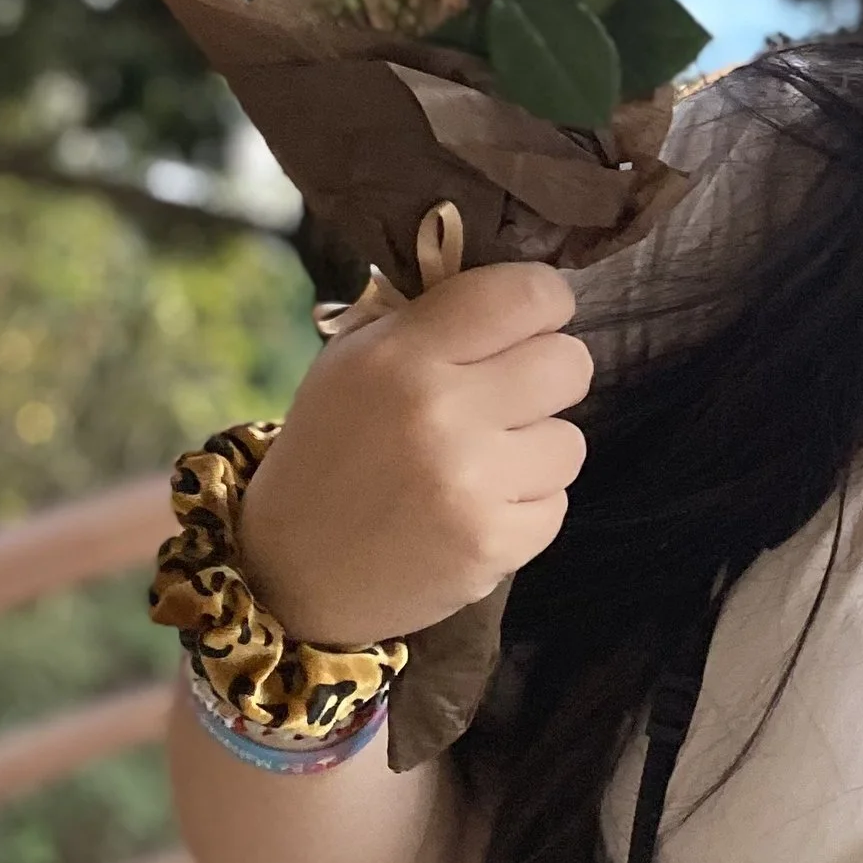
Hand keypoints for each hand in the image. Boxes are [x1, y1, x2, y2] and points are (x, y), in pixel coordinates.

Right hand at [235, 263, 593, 645]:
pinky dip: (526, 506)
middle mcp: (441, 411)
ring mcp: (471, 482)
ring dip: (537, 450)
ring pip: (571, 439)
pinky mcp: (492, 544)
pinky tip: (475, 509)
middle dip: (548, 377)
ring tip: (481, 463)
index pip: (527, 295)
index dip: (545, 303)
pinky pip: (558, 503)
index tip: (533, 321)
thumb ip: (431, 319)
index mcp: (402, 354)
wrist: (291, 571)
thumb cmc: (331, 451)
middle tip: (507, 398)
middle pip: (570, 363)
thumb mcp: (353, 362)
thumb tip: (521, 290)